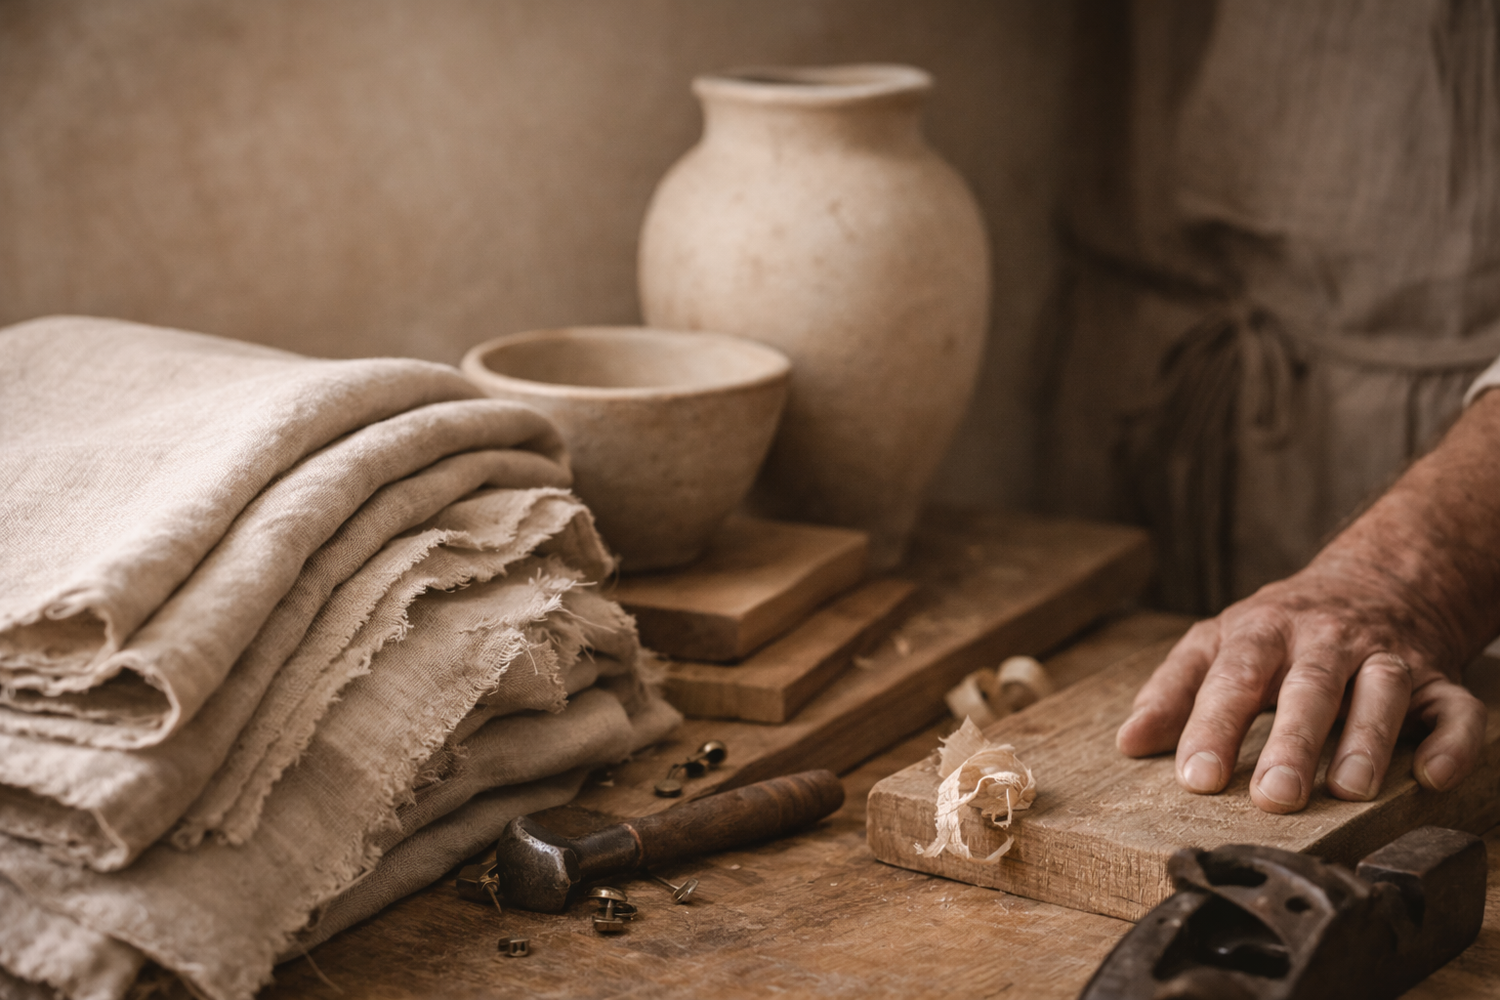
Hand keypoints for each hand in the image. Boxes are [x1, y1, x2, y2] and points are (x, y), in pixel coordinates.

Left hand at [1116, 562, 1486, 812]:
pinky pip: (1454, 709)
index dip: (1212, 728)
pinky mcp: (1437, 678)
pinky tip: (1431, 777)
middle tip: (1274, 796)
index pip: (1232, 678)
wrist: (1374, 581)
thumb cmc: (1277, 632)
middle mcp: (1325, 641)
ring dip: (1367, 740)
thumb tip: (1128, 743)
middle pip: (1309, 688)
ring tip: (1348, 789)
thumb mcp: (1215, 645)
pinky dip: (1452, 742)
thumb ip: (1172, 692)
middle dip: (1291, 741)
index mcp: (1261, 632)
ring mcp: (1385, 656)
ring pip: (1381, 692)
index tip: (1196, 777)